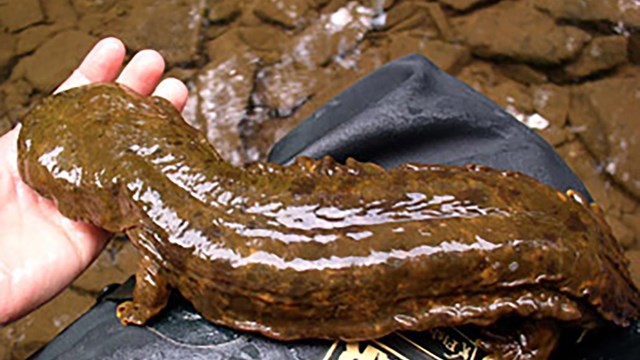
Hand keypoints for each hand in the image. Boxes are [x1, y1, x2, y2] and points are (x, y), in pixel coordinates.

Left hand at [0, 38, 187, 323]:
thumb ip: (26, 138)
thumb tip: (53, 104)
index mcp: (36, 150)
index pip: (72, 103)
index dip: (95, 73)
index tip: (117, 49)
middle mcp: (67, 171)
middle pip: (110, 125)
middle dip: (135, 92)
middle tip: (159, 68)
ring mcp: (86, 200)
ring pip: (131, 160)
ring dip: (155, 129)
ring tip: (176, 96)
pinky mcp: (98, 234)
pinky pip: (134, 204)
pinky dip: (155, 181)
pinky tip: (172, 156)